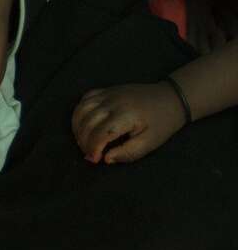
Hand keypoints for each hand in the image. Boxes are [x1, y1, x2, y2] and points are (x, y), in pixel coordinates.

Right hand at [72, 83, 186, 163]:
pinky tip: (83, 123)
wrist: (171, 98)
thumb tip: (106, 159)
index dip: (93, 149)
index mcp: (126, 116)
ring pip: (82, 110)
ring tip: (82, 140)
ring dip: (77, 127)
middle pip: (87, 123)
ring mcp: (108, 94)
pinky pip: (85, 99)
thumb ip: (128, 153)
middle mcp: (113, 102)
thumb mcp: (150, 143)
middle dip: (83, 141)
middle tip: (89, 153)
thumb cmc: (162, 123)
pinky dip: (79, 112)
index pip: (99, 134)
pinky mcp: (107, 90)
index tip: (95, 159)